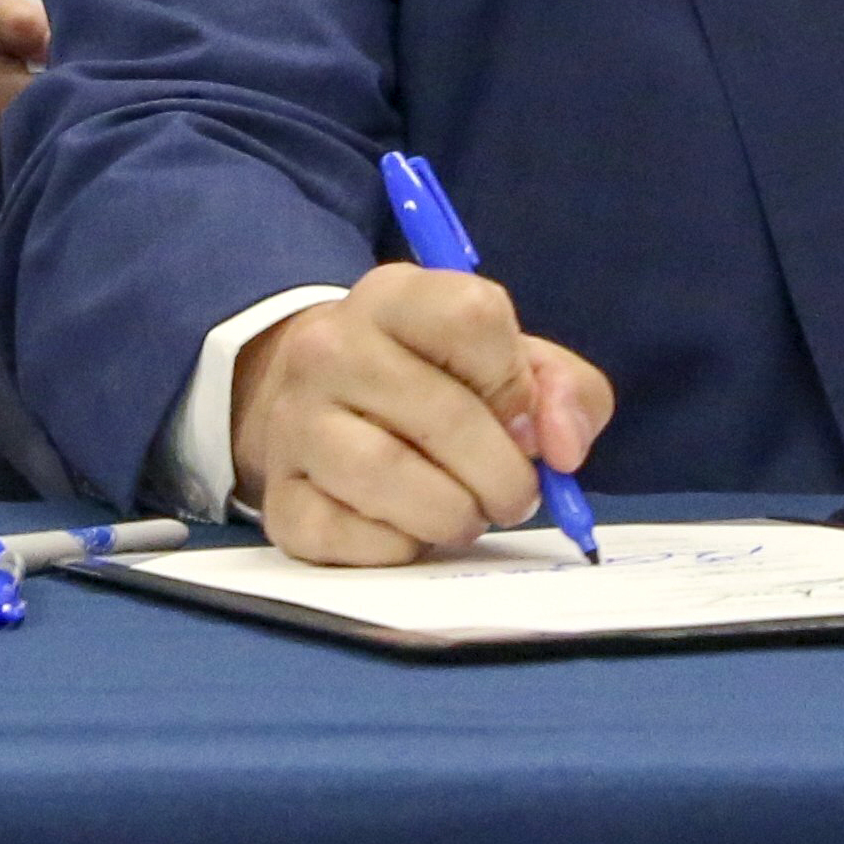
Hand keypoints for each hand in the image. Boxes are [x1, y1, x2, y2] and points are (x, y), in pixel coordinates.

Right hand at [228, 261, 613, 565]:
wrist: (319, 405)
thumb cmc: (434, 381)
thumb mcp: (506, 359)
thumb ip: (563, 390)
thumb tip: (562, 447)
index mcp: (394, 296)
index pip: (472, 317)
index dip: (517, 384)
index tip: (525, 423)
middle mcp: (330, 348)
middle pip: (444, 414)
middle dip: (503, 474)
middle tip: (515, 496)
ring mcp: (294, 423)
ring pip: (390, 478)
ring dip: (455, 515)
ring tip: (468, 514)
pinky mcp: (280, 498)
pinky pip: (349, 537)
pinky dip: (401, 547)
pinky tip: (410, 531)